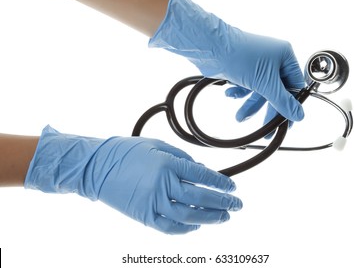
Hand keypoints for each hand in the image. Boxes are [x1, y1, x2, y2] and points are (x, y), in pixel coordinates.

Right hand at [25, 126, 241, 233]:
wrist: (97, 167)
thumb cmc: (126, 152)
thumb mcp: (157, 145)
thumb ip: (181, 158)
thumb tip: (200, 170)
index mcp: (167, 164)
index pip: (202, 175)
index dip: (220, 182)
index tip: (232, 187)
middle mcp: (162, 185)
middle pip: (199, 198)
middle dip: (223, 202)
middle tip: (236, 205)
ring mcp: (152, 203)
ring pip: (188, 216)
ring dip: (209, 218)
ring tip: (224, 217)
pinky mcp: (143, 216)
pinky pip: (169, 228)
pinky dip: (186, 228)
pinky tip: (197, 225)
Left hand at [149, 0, 304, 122]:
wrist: (210, 47)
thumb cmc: (238, 55)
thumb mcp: (265, 83)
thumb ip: (282, 101)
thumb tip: (298, 114)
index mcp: (284, 56)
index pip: (294, 85)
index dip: (290, 105)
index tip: (286, 123)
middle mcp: (272, 59)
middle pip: (276, 91)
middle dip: (268, 110)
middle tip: (267, 130)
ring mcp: (257, 64)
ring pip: (260, 91)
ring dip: (250, 105)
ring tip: (240, 117)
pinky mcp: (242, 69)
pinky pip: (247, 87)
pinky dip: (240, 93)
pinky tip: (231, 94)